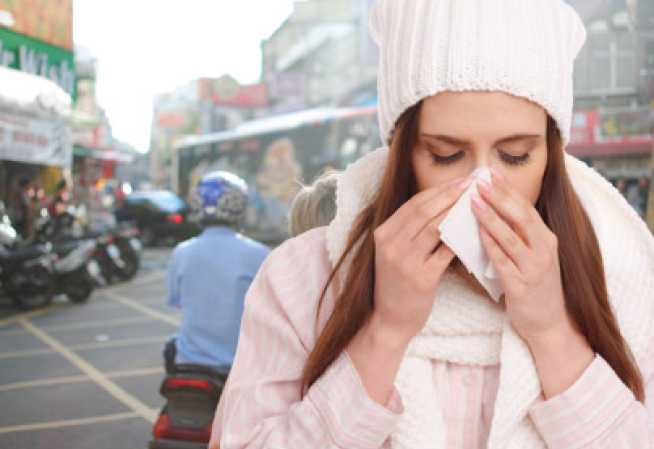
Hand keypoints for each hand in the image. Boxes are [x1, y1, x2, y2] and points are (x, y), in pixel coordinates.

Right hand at [370, 178, 469, 343]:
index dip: (438, 190)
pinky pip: (445, 253)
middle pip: (424, 211)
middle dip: (450, 194)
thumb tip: (442, 205)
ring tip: (476, 203)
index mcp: (383, 234)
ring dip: (457, 212)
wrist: (389, 320)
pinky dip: (460, 240)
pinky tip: (474, 232)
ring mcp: (404, 262)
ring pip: (435, 228)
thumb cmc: (396, 284)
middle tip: (472, 184)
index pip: (413, 204)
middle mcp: (391, 245)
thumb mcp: (394, 253)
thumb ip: (410, 231)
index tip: (459, 181)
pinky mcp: (421, 278)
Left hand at [471, 171, 572, 345]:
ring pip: (511, 236)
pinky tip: (478, 233)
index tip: (490, 173)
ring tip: (473, 202)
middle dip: (499, 197)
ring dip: (491, 217)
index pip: (525, 207)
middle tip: (480, 182)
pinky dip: (490, 244)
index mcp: (546, 238)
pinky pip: (503, 260)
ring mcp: (534, 267)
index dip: (508, 189)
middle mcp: (544, 249)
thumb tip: (492, 208)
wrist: (548, 322)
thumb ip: (518, 234)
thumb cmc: (534, 284)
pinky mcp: (521, 284)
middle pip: (521, 216)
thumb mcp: (533, 254)